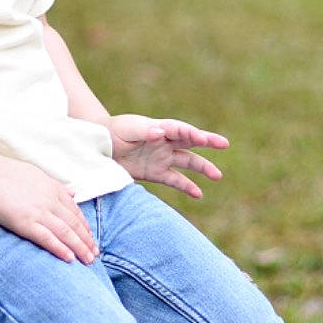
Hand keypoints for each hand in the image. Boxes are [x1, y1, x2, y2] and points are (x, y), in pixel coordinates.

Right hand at [0, 157, 98, 264]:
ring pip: (66, 233)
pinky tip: (69, 258)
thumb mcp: (36, 174)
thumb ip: (56, 186)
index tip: (91, 237)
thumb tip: (73, 192)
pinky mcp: (26, 223)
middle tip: (95, 254)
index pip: (75, 210)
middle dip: (87, 240)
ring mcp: (39, 212)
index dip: (85, 226)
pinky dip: (60, 249)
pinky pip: (48, 239)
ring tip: (88, 260)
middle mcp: (50, 201)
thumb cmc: (5, 172)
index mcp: (53, 188)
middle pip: (75, 224)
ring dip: (79, 248)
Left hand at [107, 115, 228, 198]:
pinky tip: (199, 194)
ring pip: (187, 162)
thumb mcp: (126, 129)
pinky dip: (187, 187)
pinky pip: (175, 180)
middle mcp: (164, 142)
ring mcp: (161, 158)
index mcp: (158, 128)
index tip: (204, 139)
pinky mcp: (155, 173)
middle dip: (207, 142)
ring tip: (217, 175)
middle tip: (224, 144)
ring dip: (202, 168)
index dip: (192, 133)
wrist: (98, 147)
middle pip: (190, 141)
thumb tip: (161, 132)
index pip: (179, 129)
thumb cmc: (112, 132)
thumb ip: (143, 131)